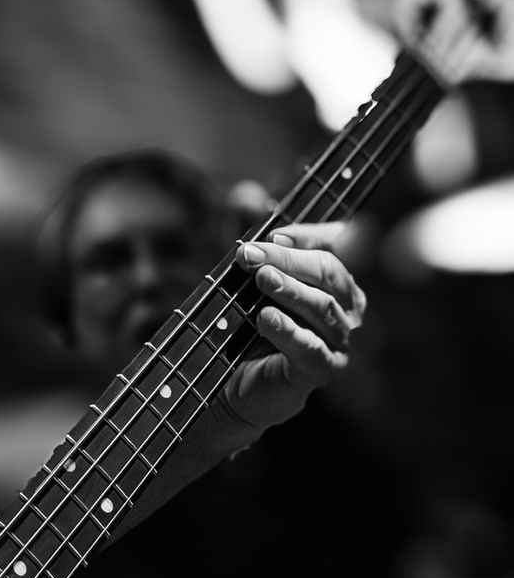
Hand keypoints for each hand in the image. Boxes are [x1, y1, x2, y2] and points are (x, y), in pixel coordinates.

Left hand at [220, 221, 366, 435]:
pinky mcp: (321, 371)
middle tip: (251, 254)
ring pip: (323, 308)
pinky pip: (312, 349)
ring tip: (260, 279)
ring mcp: (339, 342)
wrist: (230, 383)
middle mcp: (346, 309)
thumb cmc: (243, 327)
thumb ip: (243, 236)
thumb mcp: (237, 276)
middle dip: (290, 260)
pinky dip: (289, 332)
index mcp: (335, 280)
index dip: (308, 235)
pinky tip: (265, 318)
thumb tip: (244, 194)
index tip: (273, 234)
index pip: (337, 245)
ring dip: (291, 290)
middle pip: (330, 273)